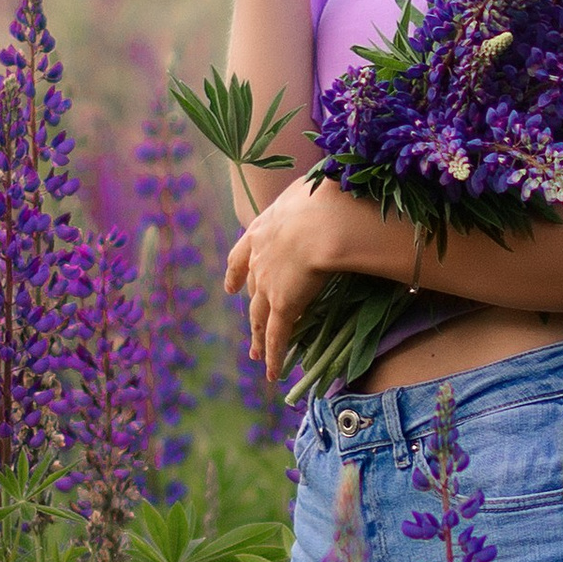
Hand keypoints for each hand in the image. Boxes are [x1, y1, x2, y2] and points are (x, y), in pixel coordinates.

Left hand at [224, 176, 388, 386]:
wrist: (323, 220)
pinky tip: (272, 373)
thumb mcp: (311, 187)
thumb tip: (330, 187)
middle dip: (250, 309)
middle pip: (251, 290)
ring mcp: (269, 283)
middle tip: (249, 327)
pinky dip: (273, 356)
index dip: (237, 272)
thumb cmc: (324, 197)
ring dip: (257, 338)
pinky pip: (277, 336)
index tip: (231, 286)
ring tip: (255, 355)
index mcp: (262, 230)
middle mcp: (259, 259)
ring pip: (259, 317)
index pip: (242, 255)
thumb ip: (313, 193)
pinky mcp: (284, 304)